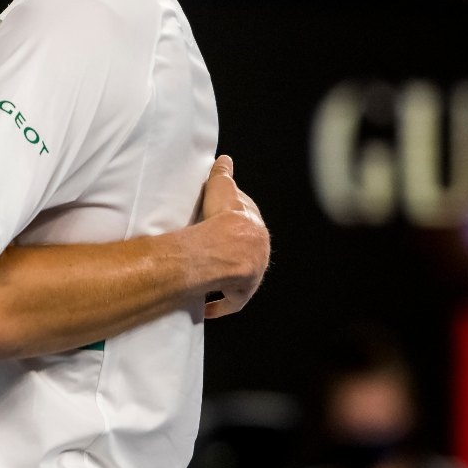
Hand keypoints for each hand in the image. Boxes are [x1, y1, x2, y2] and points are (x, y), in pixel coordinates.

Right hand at [195, 155, 268, 319]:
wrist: (225, 246)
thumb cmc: (223, 217)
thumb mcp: (221, 188)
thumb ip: (223, 173)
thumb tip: (224, 159)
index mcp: (256, 229)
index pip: (246, 225)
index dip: (231, 223)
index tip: (218, 222)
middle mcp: (258, 253)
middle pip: (243, 251)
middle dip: (231, 250)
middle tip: (210, 248)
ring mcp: (251, 275)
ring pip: (239, 276)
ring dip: (227, 276)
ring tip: (210, 275)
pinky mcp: (240, 294)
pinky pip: (230, 302)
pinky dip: (220, 305)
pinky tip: (208, 307)